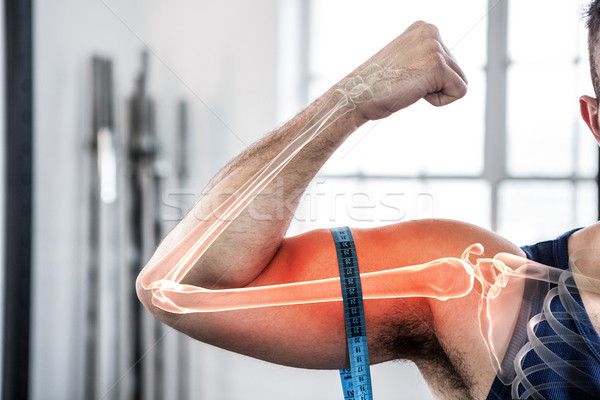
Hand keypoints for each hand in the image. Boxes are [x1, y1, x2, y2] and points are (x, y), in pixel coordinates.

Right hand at [351, 21, 467, 121]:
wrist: (356, 95)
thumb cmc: (376, 86)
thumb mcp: (405, 61)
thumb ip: (425, 57)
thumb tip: (446, 70)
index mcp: (423, 28)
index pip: (448, 61)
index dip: (429, 79)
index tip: (404, 77)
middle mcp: (431, 32)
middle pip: (457, 70)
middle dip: (434, 85)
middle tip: (405, 84)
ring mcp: (434, 47)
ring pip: (459, 81)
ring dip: (435, 92)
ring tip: (409, 87)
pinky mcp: (438, 66)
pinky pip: (459, 91)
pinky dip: (439, 101)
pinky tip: (415, 93)